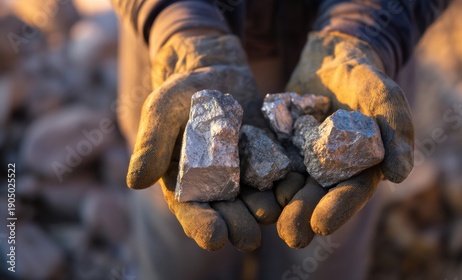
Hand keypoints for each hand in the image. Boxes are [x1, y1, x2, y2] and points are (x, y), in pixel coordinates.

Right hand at [126, 30, 279, 251]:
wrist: (216, 74)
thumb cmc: (182, 94)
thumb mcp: (163, 112)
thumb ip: (151, 144)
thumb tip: (135, 182)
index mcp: (187, 185)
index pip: (193, 213)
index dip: (202, 226)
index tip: (214, 237)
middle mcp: (219, 188)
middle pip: (229, 215)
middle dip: (239, 227)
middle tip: (248, 237)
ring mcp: (248, 176)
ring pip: (259, 201)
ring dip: (268, 210)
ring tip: (274, 211)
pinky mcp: (271, 160)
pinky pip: (283, 176)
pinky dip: (290, 184)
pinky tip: (297, 187)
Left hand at [278, 31, 413, 247]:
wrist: (328, 58)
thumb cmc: (361, 75)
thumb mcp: (382, 93)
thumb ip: (397, 127)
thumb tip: (400, 175)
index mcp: (359, 166)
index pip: (352, 192)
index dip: (339, 209)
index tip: (322, 224)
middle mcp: (330, 169)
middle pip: (318, 196)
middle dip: (304, 216)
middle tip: (290, 235)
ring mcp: (303, 159)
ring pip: (291, 186)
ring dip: (279, 206)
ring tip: (266, 218)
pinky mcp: (279, 147)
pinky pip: (267, 165)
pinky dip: (258, 178)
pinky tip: (245, 191)